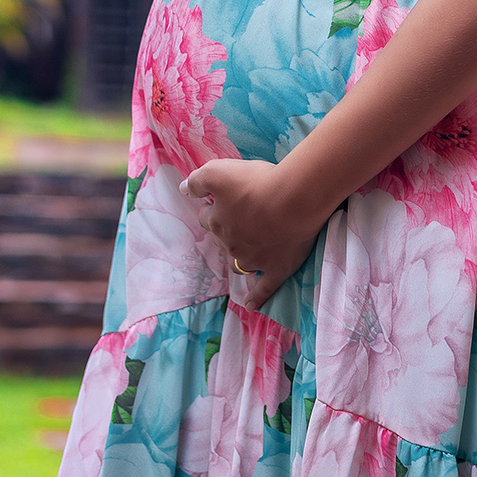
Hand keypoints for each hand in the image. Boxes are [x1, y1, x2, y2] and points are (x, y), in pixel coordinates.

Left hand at [185, 157, 322, 308]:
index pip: (206, 217)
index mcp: (218, 220)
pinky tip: (250, 305)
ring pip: (238, 263)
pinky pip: (264, 288)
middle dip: (226, 231)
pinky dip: (256, 297)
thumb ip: (197, 180)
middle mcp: (231, 243)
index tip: (220, 200)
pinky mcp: (276, 268)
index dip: (212, 208)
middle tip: (240, 217)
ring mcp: (253, 260)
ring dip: (238, 257)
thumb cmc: (256, 182)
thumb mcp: (218, 171)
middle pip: (222, 239)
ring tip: (244, 249)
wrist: (293, 199)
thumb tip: (183, 190)